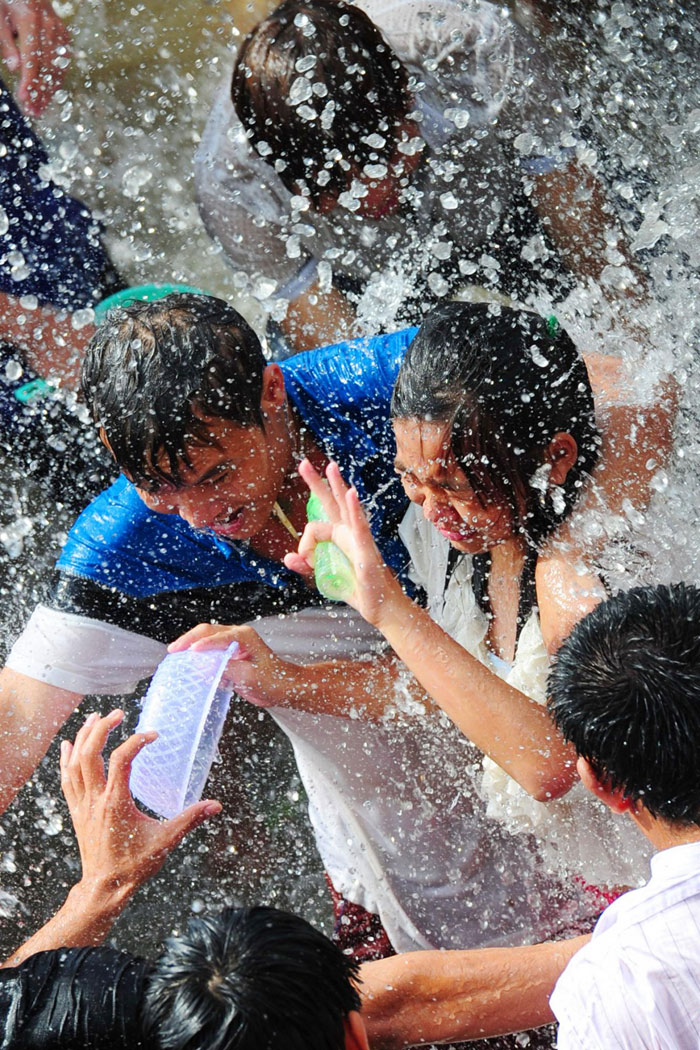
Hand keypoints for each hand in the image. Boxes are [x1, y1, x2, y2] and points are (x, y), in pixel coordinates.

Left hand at [0, 0, 69, 115]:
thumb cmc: (8, 2)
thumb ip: (6, 43)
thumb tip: (15, 68)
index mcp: (30, 19)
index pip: (32, 57)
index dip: (29, 80)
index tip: (24, 98)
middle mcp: (48, 25)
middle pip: (47, 66)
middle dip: (40, 91)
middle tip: (32, 111)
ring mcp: (59, 30)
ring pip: (58, 66)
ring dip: (50, 90)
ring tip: (40, 107)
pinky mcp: (64, 34)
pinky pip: (63, 62)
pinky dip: (57, 79)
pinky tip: (49, 93)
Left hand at [60, 710, 220, 898]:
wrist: (104, 888)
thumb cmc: (134, 865)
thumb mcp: (165, 841)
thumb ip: (190, 819)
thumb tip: (215, 805)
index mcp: (116, 803)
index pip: (121, 760)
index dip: (136, 742)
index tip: (153, 735)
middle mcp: (95, 800)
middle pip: (90, 754)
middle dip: (101, 729)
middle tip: (117, 714)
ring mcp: (82, 805)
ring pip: (74, 763)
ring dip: (83, 738)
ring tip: (94, 718)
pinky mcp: (76, 811)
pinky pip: (66, 779)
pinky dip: (66, 759)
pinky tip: (68, 745)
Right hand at [169, 624, 297, 708]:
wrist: (284, 688)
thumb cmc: (273, 681)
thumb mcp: (249, 677)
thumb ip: (226, 669)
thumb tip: (204, 666)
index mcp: (244, 636)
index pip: (218, 637)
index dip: (202, 645)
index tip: (189, 653)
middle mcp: (237, 636)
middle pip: (207, 631)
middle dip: (189, 640)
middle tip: (174, 650)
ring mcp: (232, 644)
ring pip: (206, 638)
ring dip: (190, 645)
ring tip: (175, 654)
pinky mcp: (229, 655)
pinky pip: (210, 650)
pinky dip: (197, 655)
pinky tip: (187, 662)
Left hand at [284, 459, 402, 627]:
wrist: (382, 609)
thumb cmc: (359, 590)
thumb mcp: (324, 577)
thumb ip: (306, 566)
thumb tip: (287, 558)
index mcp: (340, 536)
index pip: (314, 526)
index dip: (303, 542)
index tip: (302, 560)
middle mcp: (350, 533)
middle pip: (331, 502)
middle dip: (317, 483)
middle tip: (304, 464)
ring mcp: (360, 540)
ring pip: (347, 508)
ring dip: (338, 487)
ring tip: (331, 467)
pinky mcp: (367, 552)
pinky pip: (361, 528)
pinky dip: (355, 510)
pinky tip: (351, 494)